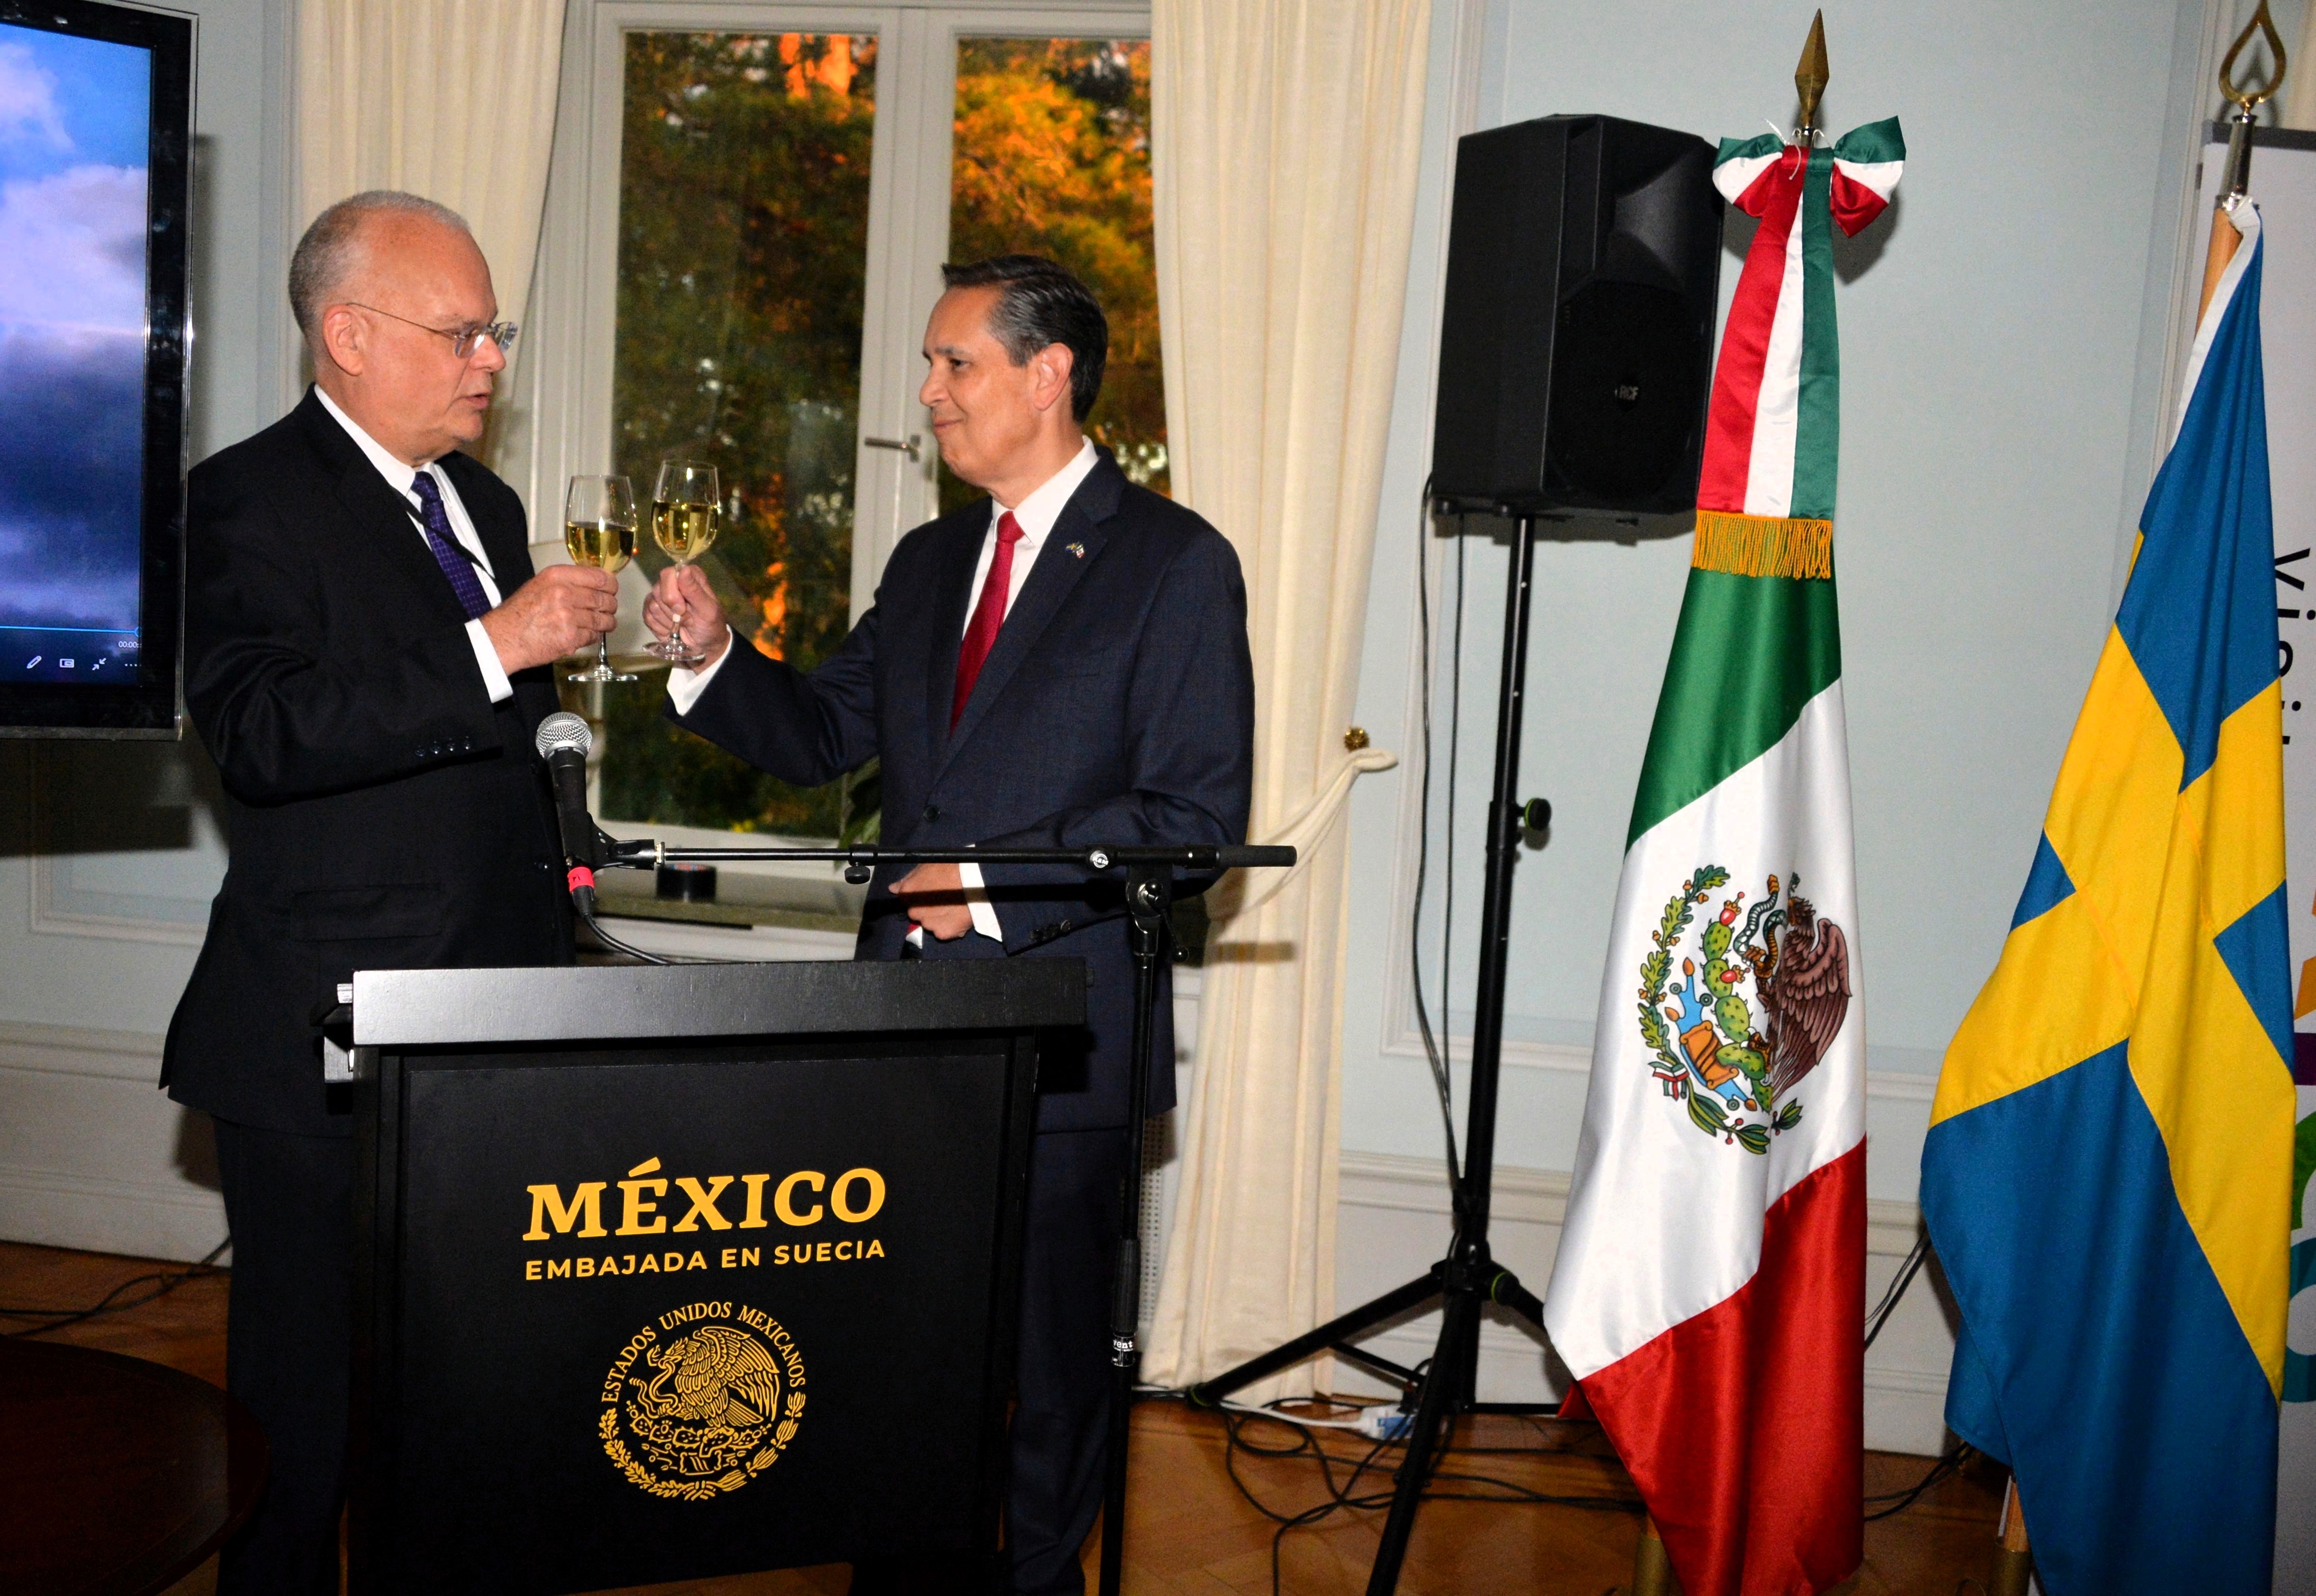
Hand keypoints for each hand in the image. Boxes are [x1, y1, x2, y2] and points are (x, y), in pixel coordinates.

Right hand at [481, 564, 618, 674]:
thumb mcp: (539, 585)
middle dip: (609, 606)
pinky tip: (585, 634)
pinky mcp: (570, 637)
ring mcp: (568, 617)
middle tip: (608, 609)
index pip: (599, 577)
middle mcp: (564, 594)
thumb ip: (566, 582)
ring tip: (603, 624)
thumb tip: (593, 584)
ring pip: (602, 619)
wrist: (503, 638)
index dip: (610, 585)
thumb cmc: (518, 613)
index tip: (611, 589)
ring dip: (606, 623)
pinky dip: (592, 636)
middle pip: (604, 599)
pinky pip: (593, 636)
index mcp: (557, 577)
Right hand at [643, 563, 731, 669]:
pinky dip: (661, 628)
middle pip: (657, 589)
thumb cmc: (711, 625)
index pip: (669, 574)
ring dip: (668, 621)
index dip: (672, 592)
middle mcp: (673, 582)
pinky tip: (671, 630)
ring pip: (652, 604)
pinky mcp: (652, 611)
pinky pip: (647, 616)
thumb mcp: (708, 610)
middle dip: (671, 610)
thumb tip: (684, 569)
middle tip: (686, 619)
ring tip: (681, 625)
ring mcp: (661, 596)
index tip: (684, 608)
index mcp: (689, 576)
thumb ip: (695, 590)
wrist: (704, 646)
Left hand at [892, 862, 972, 940]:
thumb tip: (892, 888)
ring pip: (929, 924)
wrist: (976, 880)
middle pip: (916, 913)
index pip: (905, 899)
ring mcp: (928, 924)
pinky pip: (943, 932)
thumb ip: (908, 879)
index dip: (918, 896)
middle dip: (926, 908)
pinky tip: (958, 916)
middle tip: (942, 900)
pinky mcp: (943, 933)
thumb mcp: (926, 866)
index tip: (930, 892)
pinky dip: (948, 927)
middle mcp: (914, 911)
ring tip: (952, 907)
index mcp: (907, 893)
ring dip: (937, 918)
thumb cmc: (951, 867)